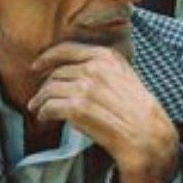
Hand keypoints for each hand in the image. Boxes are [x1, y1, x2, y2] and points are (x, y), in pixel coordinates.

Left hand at [28, 42, 178, 182]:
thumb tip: (75, 70)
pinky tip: (45, 118)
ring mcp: (85, 87)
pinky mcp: (77, 108)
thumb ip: (103, 67)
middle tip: (41, 96)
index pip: (67, 49)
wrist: (146, 132)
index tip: (37, 65)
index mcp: (107, 57)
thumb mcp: (125, 75)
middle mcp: (94, 68)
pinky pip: (49, 107)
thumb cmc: (138, 108)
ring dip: (40, 100)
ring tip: (39, 109)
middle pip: (57, 73)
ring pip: (49, 89)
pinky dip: (43, 113)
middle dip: (45, 86)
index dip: (47, 57)